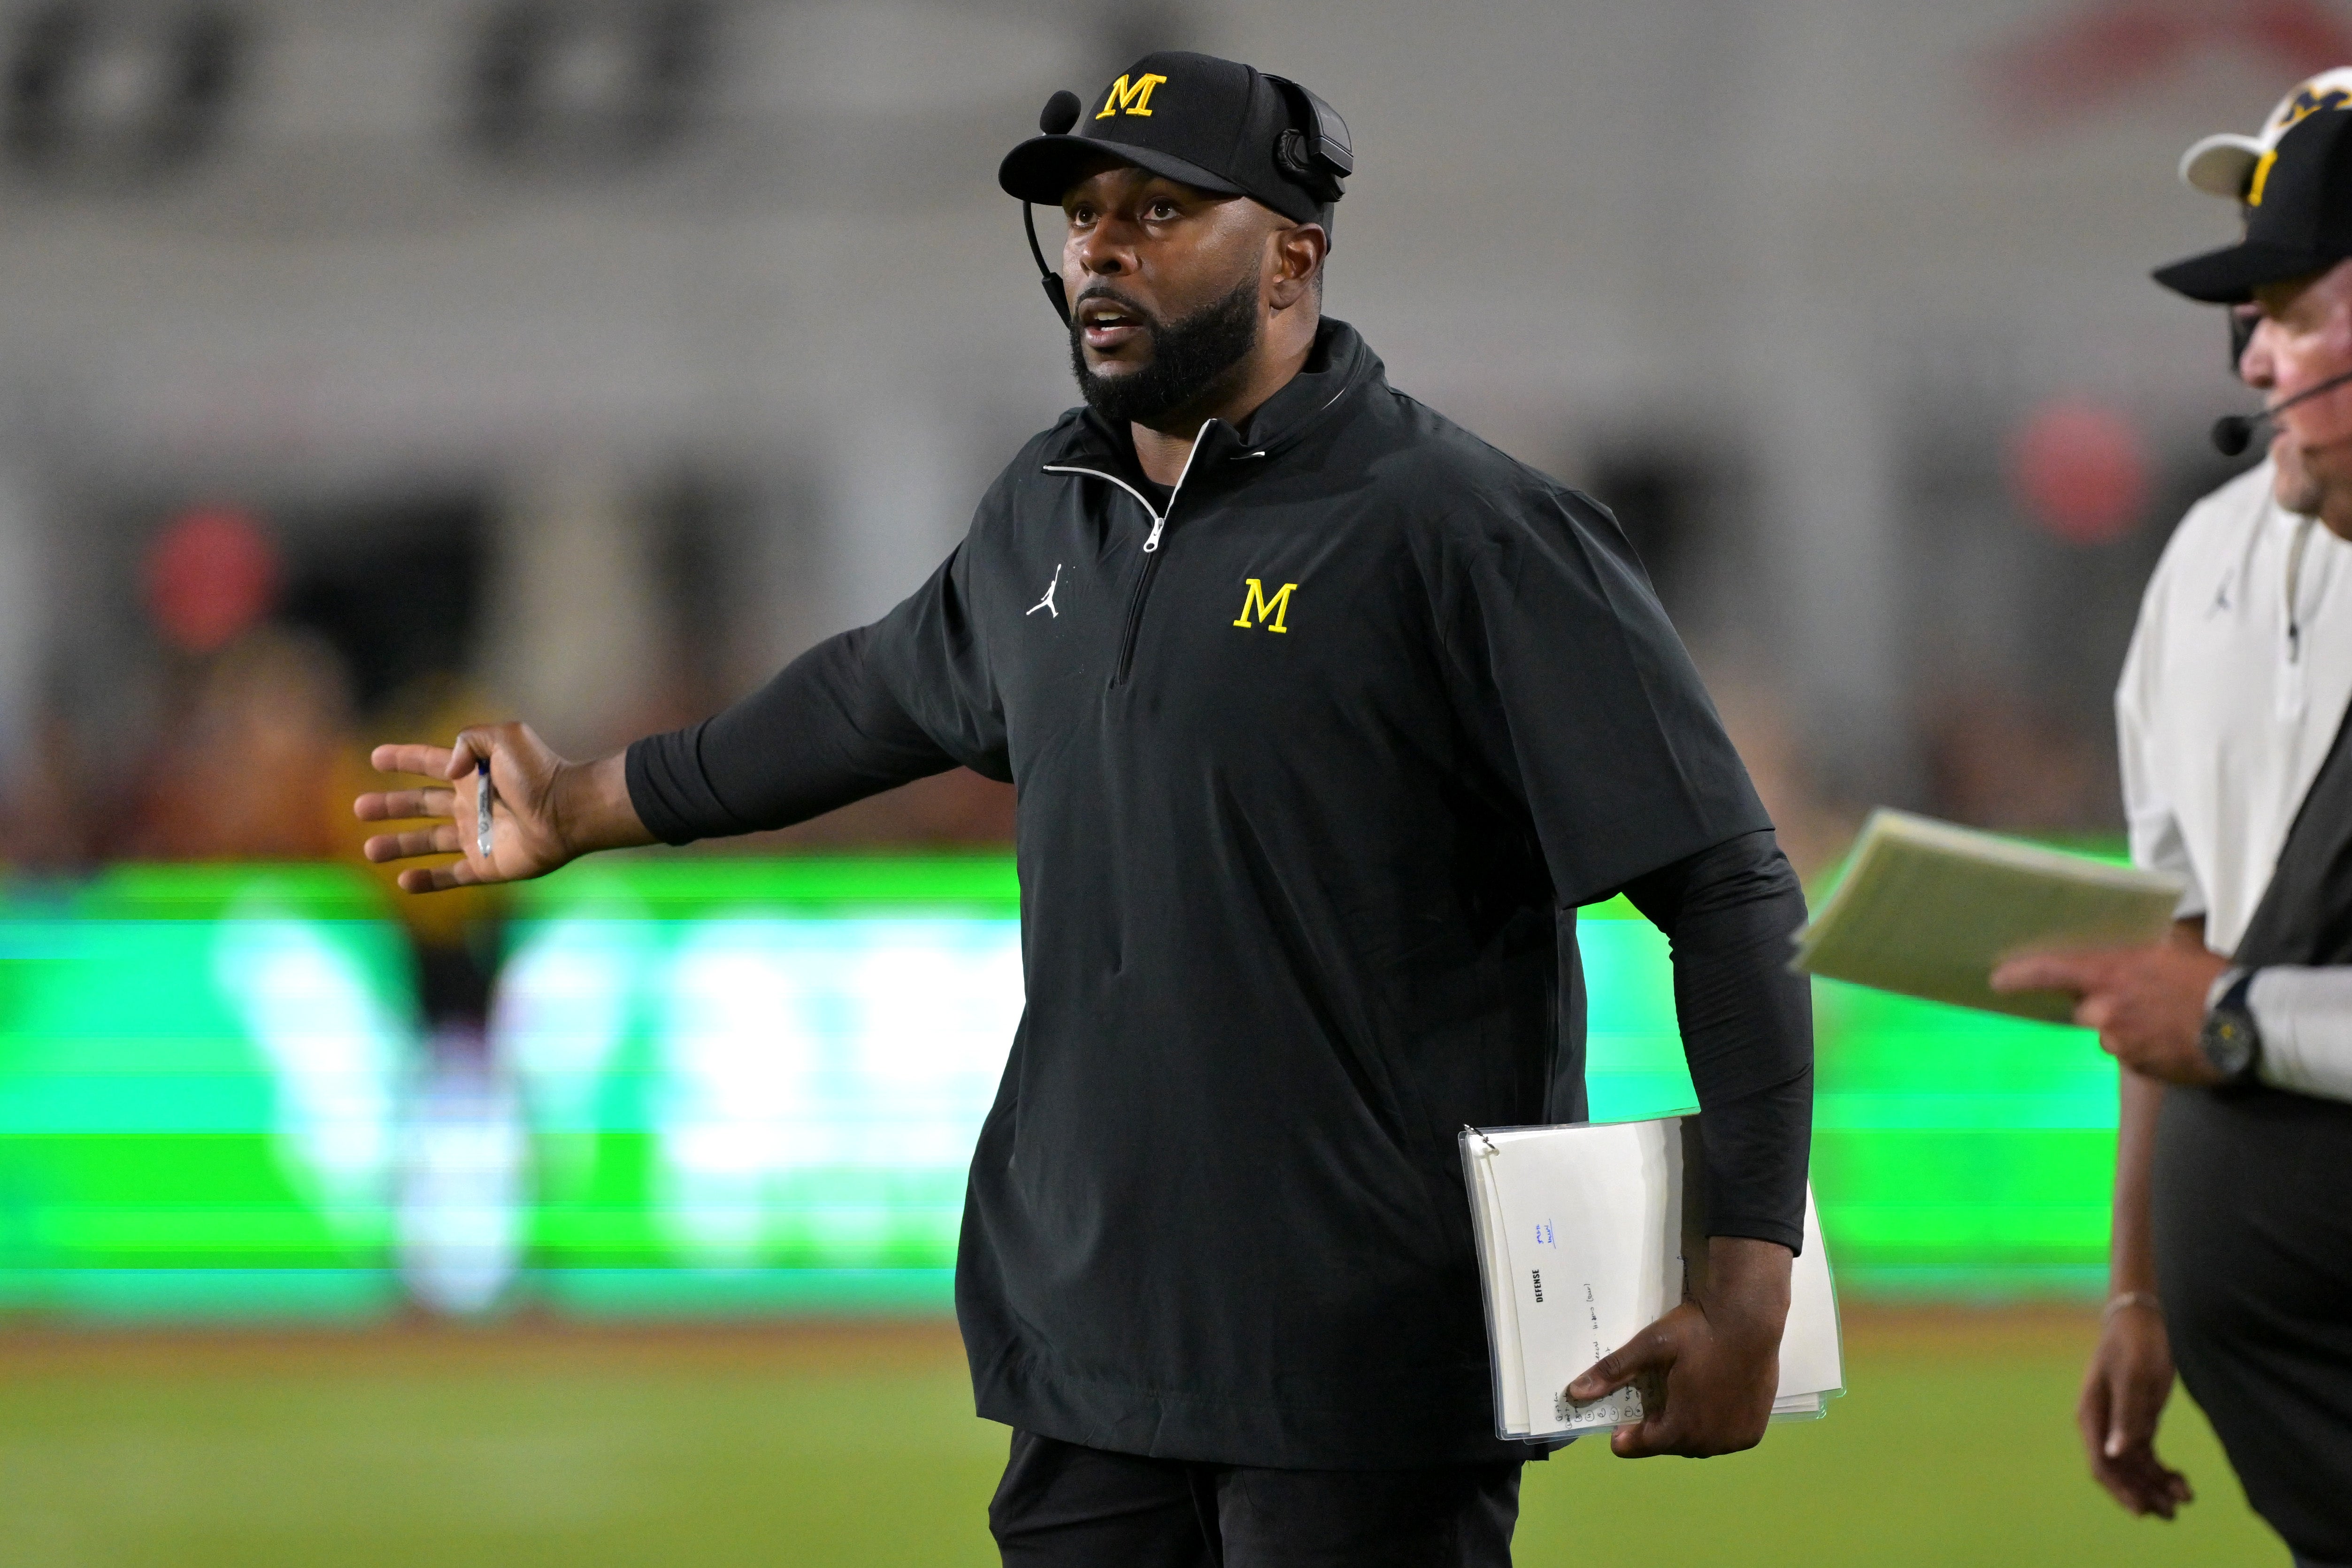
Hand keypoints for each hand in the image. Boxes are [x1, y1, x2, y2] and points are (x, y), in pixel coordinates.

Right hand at [353, 722, 645, 892]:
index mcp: (472, 773)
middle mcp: (470, 805)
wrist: (567, 812)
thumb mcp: (505, 737)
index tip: (375, 757)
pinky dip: (428, 881)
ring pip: (428, 842)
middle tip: (359, 808)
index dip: (401, 759)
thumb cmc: (540, 773)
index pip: (427, 763)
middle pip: (419, 804)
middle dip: (389, 806)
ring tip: (370, 849)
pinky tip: (404, 881)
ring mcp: (477, 836)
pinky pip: (452, 876)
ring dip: (399, 845)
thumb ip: (469, 740)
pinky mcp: (487, 865)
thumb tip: (448, 767)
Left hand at [1566, 1236, 1789, 1456]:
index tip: (1617, 1436)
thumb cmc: (1698, 1331)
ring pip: (1701, 1444)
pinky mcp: (1756, 1429)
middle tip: (1649, 1414)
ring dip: (1686, 1432)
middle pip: (1675, 1445)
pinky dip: (1712, 1428)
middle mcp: (1713, 1440)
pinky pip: (1726, 1438)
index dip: (1630, 1441)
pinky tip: (1705, 1408)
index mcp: (1683, 1425)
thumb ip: (1614, 1371)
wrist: (1750, 1318)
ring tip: (1676, 1410)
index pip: (1648, 1445)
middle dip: (1658, 1433)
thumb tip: (1575, 1392)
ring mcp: (1738, 1437)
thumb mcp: (1650, 1346)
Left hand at [1991, 944, 2230, 1085]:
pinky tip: (2174, 1039)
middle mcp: (2106, 1011)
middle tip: (2141, 1000)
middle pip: (2087, 1011)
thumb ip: (2134, 956)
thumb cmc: (2210, 979)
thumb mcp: (2170, 952)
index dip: (2021, 975)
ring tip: (2168, 1021)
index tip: (1997, 980)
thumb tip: (2115, 955)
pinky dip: (2147, 1049)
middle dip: (2106, 1007)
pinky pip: (2133, 1056)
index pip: (2052, 971)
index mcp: (2111, 975)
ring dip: (2130, 1030)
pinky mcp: (2140, 1069)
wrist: (2248, 1023)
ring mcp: (2121, 1043)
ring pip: (2111, 1036)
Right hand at [2079, 1300, 2191, 1518]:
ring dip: (2155, 1485)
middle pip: (2119, 1470)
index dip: (2121, 1490)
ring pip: (2134, 1466)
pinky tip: (2181, 1481)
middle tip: (2172, 1513)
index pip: (2101, 1463)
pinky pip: (2147, 1455)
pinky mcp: (2137, 1419)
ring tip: (2184, 1500)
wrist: (2144, 1318)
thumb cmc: (2136, 1342)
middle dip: (2143, 1493)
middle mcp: (2102, 1424)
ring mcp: (2119, 1423)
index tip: (2143, 1510)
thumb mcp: (2134, 1377)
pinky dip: (2162, 1470)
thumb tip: (2116, 1453)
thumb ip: (2126, 1415)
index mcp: (2092, 1415)